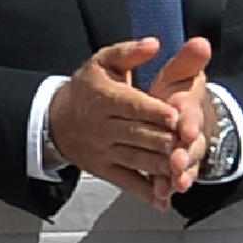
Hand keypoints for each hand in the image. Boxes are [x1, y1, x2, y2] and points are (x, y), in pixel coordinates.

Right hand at [47, 38, 208, 209]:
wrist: (54, 121)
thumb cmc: (87, 88)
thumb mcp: (102, 62)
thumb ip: (129, 52)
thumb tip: (154, 44)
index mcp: (104, 98)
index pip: (131, 106)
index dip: (154, 111)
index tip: (175, 115)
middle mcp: (102, 127)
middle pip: (137, 134)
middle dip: (163, 140)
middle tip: (187, 144)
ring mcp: (103, 151)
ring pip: (135, 159)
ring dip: (159, 166)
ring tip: (182, 168)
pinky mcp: (104, 170)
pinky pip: (126, 183)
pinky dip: (146, 192)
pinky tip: (165, 199)